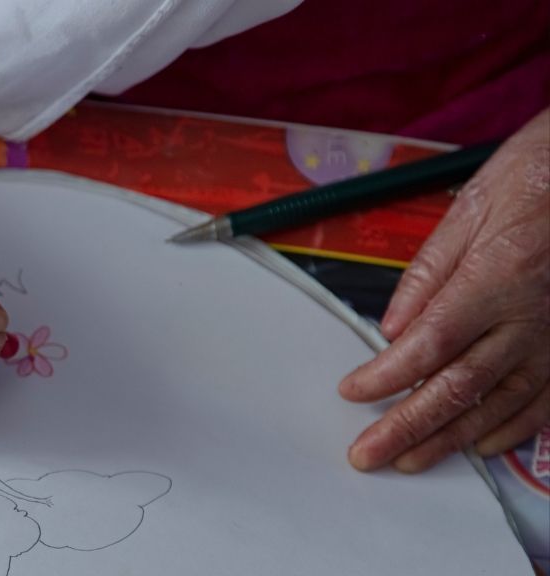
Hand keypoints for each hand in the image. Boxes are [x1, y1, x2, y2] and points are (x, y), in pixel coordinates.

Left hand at [339, 108, 549, 471]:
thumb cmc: (537, 178)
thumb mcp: (472, 208)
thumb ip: (429, 272)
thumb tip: (392, 327)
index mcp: (495, 278)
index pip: (428, 344)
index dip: (386, 376)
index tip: (351, 392)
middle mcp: (531, 318)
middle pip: (457, 386)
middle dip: (407, 426)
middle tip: (367, 454)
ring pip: (499, 404)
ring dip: (450, 438)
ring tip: (410, 460)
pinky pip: (545, 401)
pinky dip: (510, 428)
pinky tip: (479, 443)